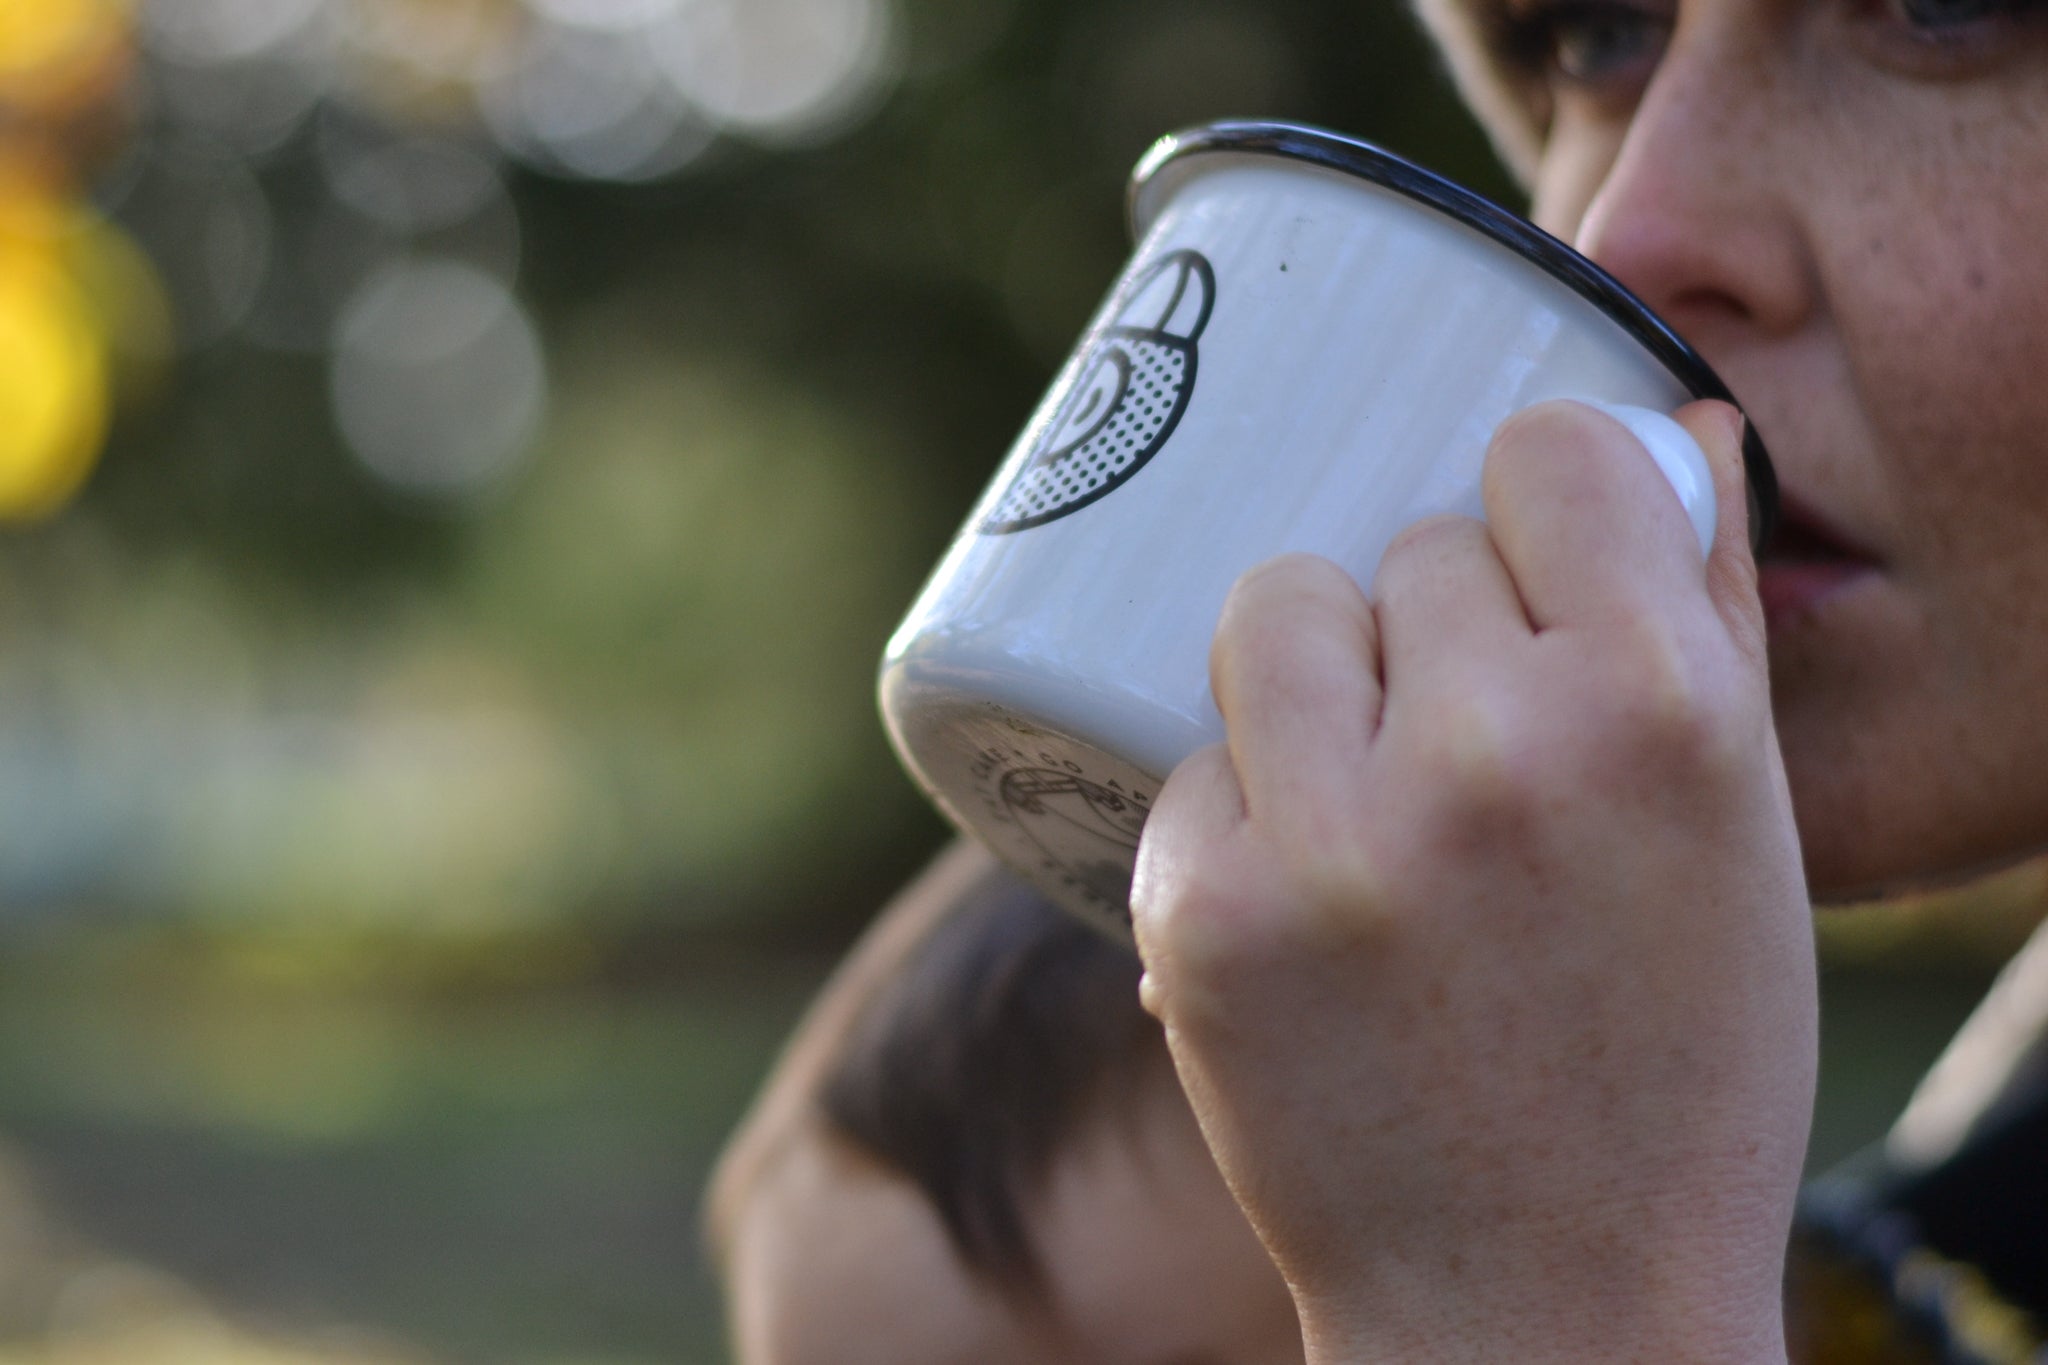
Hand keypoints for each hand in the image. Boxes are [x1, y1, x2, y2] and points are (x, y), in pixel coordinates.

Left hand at [1130, 401, 1815, 1363]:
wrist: (1546, 1301)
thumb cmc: (1671, 1062)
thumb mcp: (1747, 837)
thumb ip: (1711, 613)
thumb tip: (1685, 423)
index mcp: (1661, 708)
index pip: (1549, 449)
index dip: (1540, 498)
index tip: (1532, 560)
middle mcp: (1494, 752)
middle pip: (1408, 545)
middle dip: (1437, 632)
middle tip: (1469, 760)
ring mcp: (1334, 837)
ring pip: (1275, 612)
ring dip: (1312, 680)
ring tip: (1367, 799)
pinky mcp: (1206, 915)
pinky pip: (1197, 762)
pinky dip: (1239, 819)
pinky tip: (1307, 915)